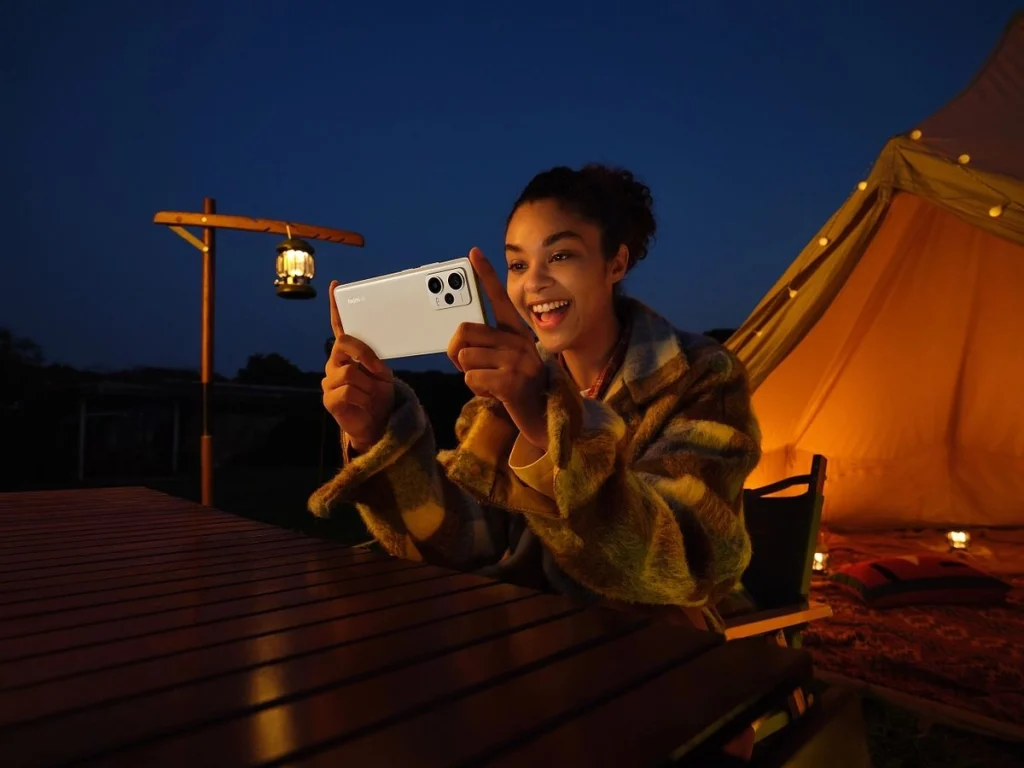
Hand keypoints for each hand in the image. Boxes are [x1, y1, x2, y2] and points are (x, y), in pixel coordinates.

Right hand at [323, 280, 395, 451]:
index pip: (340, 327)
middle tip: (380, 372)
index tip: (336, 287)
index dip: (337, 308)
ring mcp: (329, 380)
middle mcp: (334, 363)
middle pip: (345, 344)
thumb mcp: (381, 373)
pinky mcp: (329, 398)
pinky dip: (363, 398)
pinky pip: (348, 391)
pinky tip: (364, 404)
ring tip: (372, 396)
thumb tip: (372, 353)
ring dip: (369, 386)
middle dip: (366, 355)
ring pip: (350, 372)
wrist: (377, 424)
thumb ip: (374, 358)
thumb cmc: (378, 396)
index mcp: (347, 354)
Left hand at [448, 248, 547, 449]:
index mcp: (517, 332)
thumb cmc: (519, 389)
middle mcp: (520, 341)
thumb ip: (489, 346)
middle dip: (458, 354)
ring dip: (471, 375)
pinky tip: (495, 393)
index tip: (472, 253)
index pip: (499, 299)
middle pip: (464, 332)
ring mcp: (517, 360)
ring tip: (492, 383)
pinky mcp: (511, 381)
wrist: (546, 419)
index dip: (486, 275)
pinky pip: (471, 377)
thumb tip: (459, 342)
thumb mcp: (508, 361)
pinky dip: (476, 389)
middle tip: (476, 368)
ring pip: (465, 357)